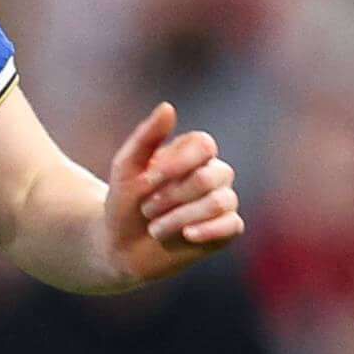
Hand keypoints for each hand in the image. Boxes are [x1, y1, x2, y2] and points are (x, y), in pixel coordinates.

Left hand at [103, 103, 241, 283]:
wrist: (121, 247)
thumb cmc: (124, 203)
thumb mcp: (126, 169)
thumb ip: (146, 137)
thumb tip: (168, 107)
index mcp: (194, 152)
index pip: (204, 145)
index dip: (176, 165)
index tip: (147, 181)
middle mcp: (214, 173)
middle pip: (209, 178)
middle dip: (171, 197)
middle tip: (146, 209)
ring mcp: (223, 201)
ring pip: (219, 202)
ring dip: (179, 218)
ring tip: (155, 228)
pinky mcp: (227, 229)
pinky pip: (232, 225)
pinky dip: (207, 230)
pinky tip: (187, 235)